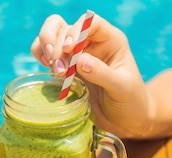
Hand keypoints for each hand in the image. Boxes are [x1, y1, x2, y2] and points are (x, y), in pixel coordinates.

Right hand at [30, 13, 150, 137]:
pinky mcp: (65, 66)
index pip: (91, 22)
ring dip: (46, 48)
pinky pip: (45, 51)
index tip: (70, 49)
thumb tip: (80, 61)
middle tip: (59, 70)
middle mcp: (92, 42)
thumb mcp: (122, 89)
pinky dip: (40, 55)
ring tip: (54, 70)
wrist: (125, 121)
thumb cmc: (131, 102)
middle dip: (58, 45)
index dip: (77, 30)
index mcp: (110, 40)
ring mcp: (76, 53)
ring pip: (52, 34)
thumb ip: (103, 74)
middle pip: (66, 27)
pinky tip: (47, 69)